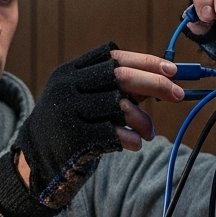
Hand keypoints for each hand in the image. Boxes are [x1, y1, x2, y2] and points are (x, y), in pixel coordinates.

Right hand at [0, 41, 186, 216]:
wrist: (36, 159)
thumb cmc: (71, 125)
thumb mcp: (85, 99)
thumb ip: (117, 88)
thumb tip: (165, 78)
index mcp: (70, 72)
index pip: (113, 57)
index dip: (146, 61)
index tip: (172, 70)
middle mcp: (66, 87)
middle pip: (120, 76)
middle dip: (155, 84)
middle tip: (179, 95)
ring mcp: (68, 111)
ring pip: (119, 105)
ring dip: (143, 120)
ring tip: (148, 132)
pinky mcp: (73, 137)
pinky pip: (113, 133)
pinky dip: (131, 139)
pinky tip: (135, 143)